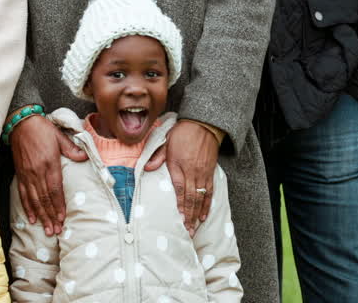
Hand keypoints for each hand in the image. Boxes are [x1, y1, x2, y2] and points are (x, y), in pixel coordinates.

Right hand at [10, 114, 86, 235]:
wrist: (21, 123)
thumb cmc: (42, 129)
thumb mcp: (59, 136)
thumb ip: (72, 149)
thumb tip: (84, 158)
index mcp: (49, 163)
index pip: (55, 189)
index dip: (58, 205)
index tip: (62, 218)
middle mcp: (37, 172)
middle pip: (45, 199)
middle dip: (50, 216)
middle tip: (55, 231)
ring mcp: (27, 175)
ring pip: (34, 200)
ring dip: (40, 216)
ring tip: (46, 229)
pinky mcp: (20, 174)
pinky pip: (23, 194)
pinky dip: (27, 207)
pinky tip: (31, 218)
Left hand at [164, 120, 219, 235]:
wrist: (203, 125)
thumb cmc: (182, 133)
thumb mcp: (166, 141)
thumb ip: (157, 156)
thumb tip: (147, 169)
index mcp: (179, 165)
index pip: (180, 189)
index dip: (180, 205)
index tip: (179, 219)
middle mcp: (192, 171)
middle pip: (191, 198)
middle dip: (189, 216)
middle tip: (187, 231)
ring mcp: (203, 173)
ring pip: (201, 198)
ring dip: (197, 214)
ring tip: (194, 229)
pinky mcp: (210, 173)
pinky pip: (210, 192)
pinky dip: (207, 205)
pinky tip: (204, 216)